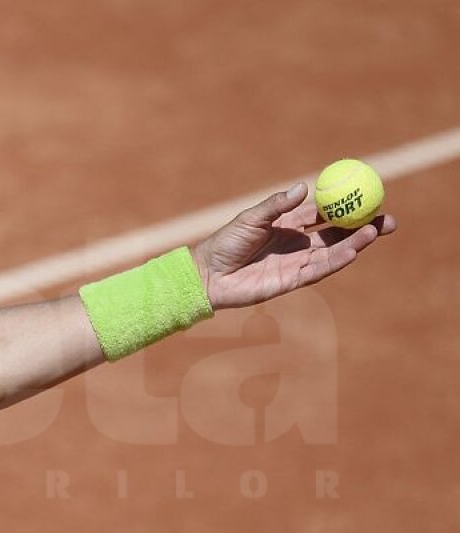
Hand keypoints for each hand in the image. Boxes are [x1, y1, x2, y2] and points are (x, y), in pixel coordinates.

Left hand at [191, 182, 396, 309]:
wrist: (208, 274)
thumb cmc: (225, 243)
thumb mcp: (251, 218)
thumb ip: (276, 205)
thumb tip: (303, 187)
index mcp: (288, 225)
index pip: (323, 215)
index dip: (345, 208)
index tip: (367, 197)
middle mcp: (297, 244)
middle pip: (337, 235)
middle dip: (362, 228)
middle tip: (387, 220)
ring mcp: (296, 263)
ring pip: (333, 253)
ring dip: (355, 243)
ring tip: (376, 231)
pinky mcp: (291, 281)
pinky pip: (318, 271)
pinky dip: (336, 262)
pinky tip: (353, 251)